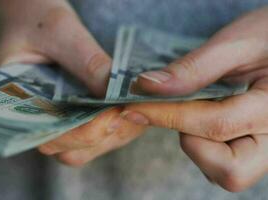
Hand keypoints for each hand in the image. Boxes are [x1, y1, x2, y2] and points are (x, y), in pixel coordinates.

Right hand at [0, 0, 145, 165]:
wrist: (23, 12)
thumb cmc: (30, 16)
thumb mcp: (57, 30)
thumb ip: (84, 60)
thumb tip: (116, 92)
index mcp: (17, 105)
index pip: (50, 138)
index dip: (83, 133)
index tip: (112, 116)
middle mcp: (38, 120)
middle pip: (73, 150)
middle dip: (104, 135)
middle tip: (130, 109)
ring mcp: (58, 117)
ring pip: (89, 144)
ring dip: (116, 130)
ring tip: (136, 105)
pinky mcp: (76, 109)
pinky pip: (99, 128)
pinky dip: (119, 119)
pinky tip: (131, 100)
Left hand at [121, 6, 267, 191]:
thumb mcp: (237, 43)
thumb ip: (194, 68)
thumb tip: (147, 87)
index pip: (215, 124)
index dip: (167, 116)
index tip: (133, 107)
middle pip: (230, 171)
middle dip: (194, 143)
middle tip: (182, 110)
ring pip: (227, 172)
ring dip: (198, 144)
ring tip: (194, 108)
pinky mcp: (256, 145)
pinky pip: (225, 161)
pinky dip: (205, 143)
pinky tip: (203, 114)